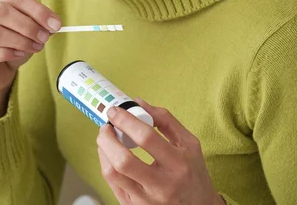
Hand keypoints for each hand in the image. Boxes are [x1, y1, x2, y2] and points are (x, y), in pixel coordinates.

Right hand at [0, 0, 60, 92]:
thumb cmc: (11, 43)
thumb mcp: (28, 29)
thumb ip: (39, 23)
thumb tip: (53, 24)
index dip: (38, 10)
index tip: (55, 23)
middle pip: (2, 11)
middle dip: (28, 25)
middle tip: (44, 37)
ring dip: (20, 41)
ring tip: (35, 47)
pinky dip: (9, 53)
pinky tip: (19, 54)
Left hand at [97, 98, 223, 204]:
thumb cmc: (193, 172)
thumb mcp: (188, 143)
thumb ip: (165, 120)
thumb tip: (138, 103)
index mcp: (178, 164)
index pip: (146, 138)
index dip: (126, 120)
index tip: (115, 111)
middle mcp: (162, 186)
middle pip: (123, 160)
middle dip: (108, 138)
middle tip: (106, 125)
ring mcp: (146, 201)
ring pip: (113, 174)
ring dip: (103, 151)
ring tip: (105, 138)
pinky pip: (113, 185)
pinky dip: (106, 165)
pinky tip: (109, 154)